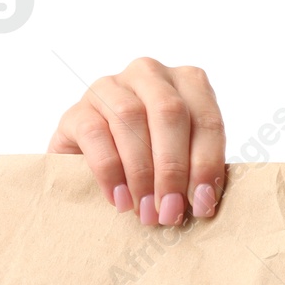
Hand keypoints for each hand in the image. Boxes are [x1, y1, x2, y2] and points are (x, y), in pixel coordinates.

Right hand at [47, 57, 226, 226]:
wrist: (95, 158)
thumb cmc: (152, 157)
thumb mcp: (182, 155)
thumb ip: (196, 168)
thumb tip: (204, 202)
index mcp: (188, 81)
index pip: (206, 120)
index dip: (207, 164)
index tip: (203, 205)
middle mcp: (150, 74)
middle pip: (170, 114)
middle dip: (173, 169)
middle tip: (170, 210)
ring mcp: (110, 86)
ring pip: (131, 119)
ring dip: (142, 172)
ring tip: (146, 210)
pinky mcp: (77, 109)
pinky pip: (95, 134)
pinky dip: (110, 171)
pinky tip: (120, 199)